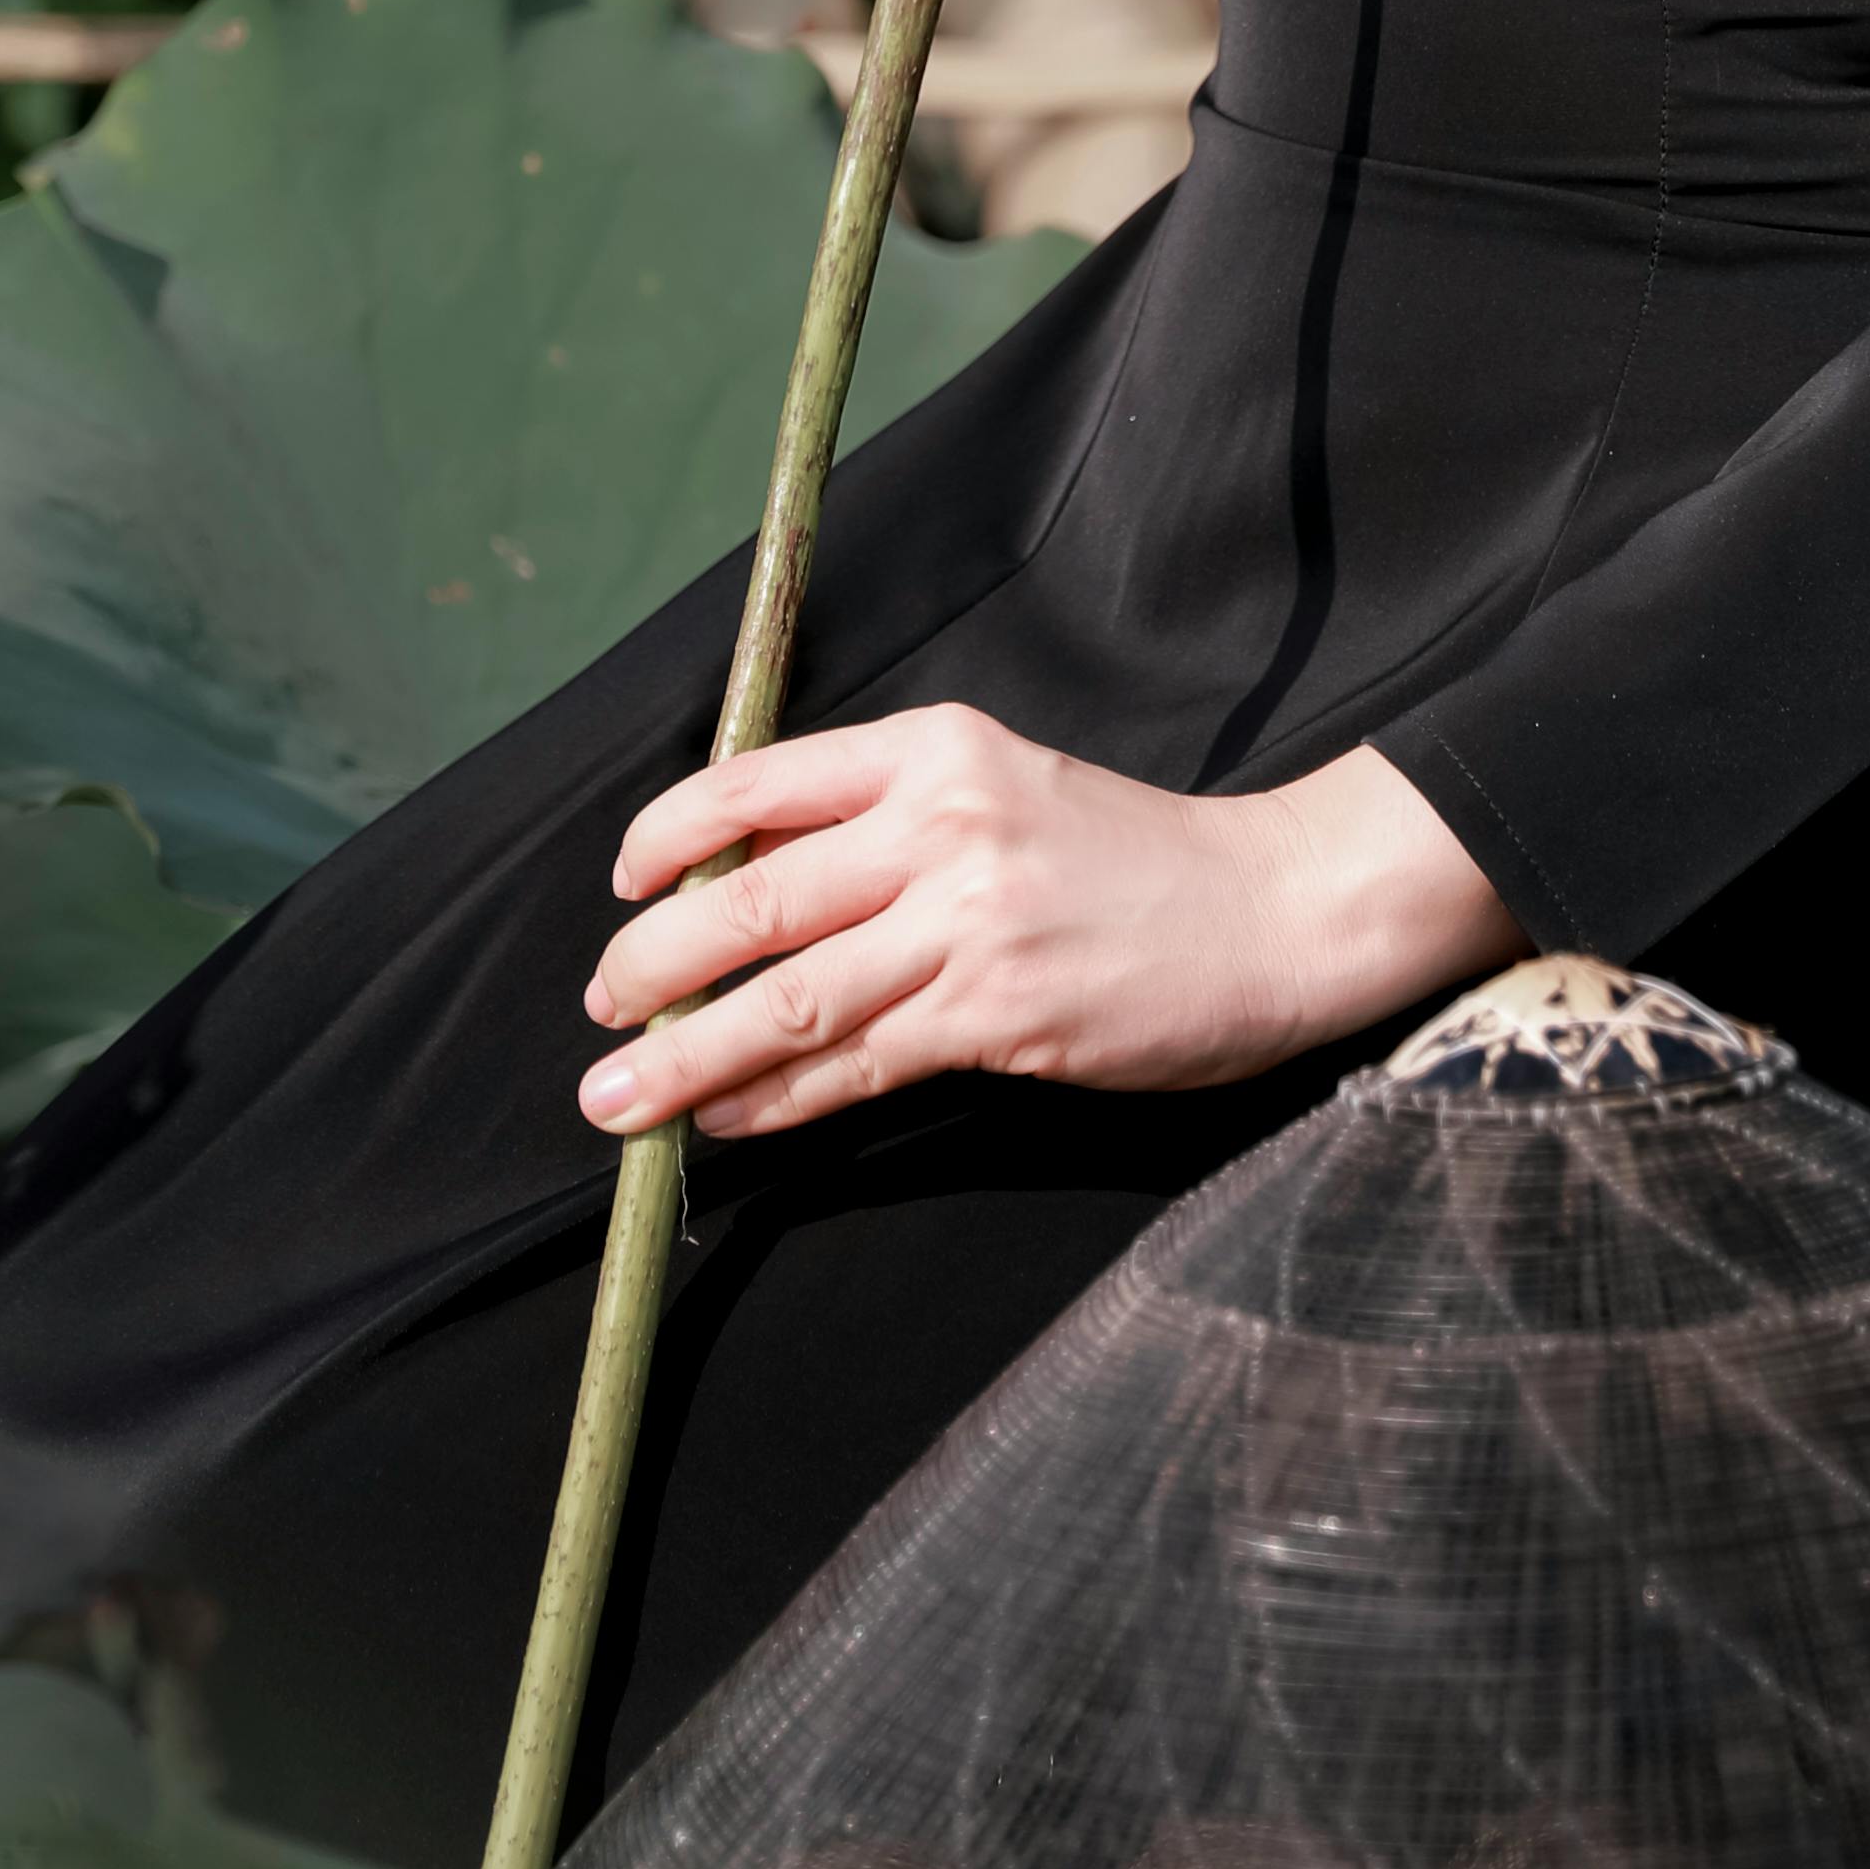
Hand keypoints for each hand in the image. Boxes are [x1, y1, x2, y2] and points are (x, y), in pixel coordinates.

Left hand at [576, 710, 1510, 1143]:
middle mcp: (942, 822)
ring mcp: (970, 921)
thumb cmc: (1128, 857)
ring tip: (617, 1101)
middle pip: (751, 899)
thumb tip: (741, 883)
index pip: (758, 781)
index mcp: (935, 748)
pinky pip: (854, 1065)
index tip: (620, 888)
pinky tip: (726, 1120)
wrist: (1271, 909)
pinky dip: (774, 1101)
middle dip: (652, 966)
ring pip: (785, 998)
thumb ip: (885, 823)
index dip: (667, 838)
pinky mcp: (997, 1015)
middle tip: (598, 1012)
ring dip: (685, 1057)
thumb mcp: (1004, 790)